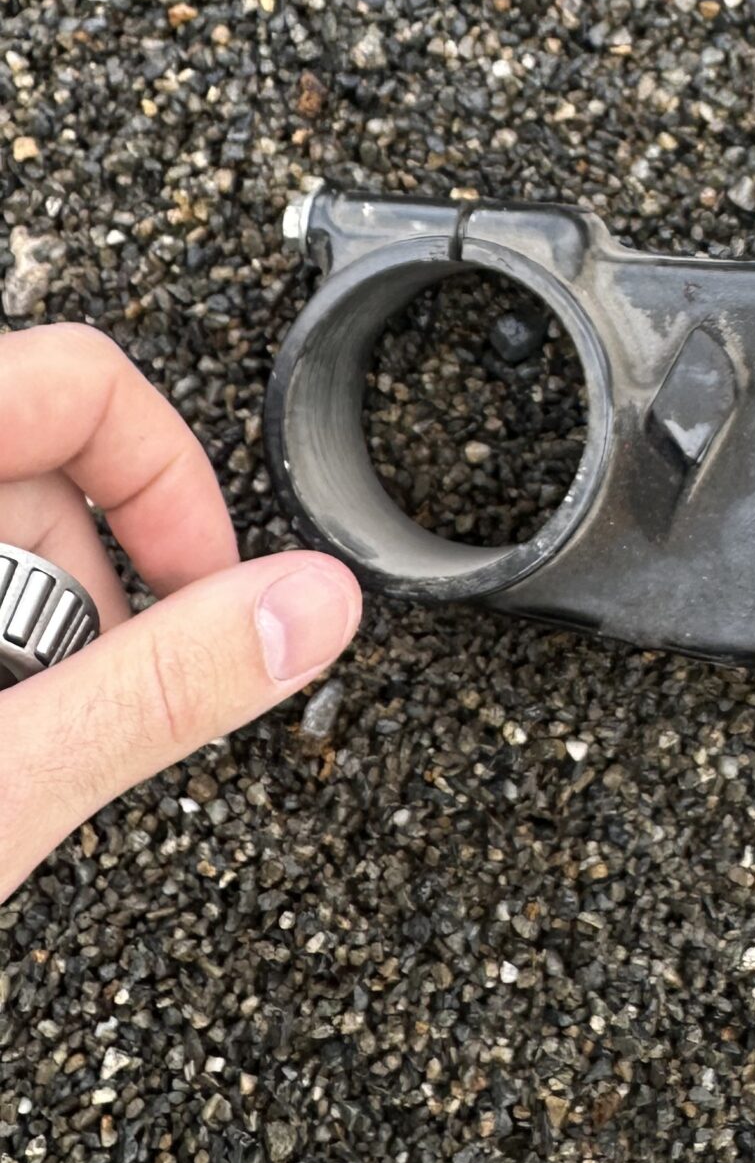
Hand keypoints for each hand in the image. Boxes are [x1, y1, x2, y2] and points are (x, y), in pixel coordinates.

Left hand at [1, 324, 360, 902]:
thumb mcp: (1, 784)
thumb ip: (162, 688)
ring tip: (17, 743)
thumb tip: (316, 608)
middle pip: (40, 461)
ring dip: (35, 629)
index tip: (200, 586)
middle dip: (98, 585)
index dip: (167, 478)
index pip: (80, 379)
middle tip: (88, 703)